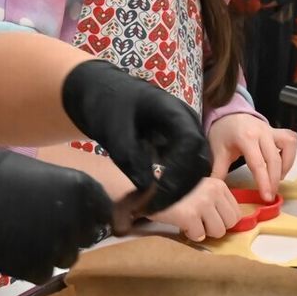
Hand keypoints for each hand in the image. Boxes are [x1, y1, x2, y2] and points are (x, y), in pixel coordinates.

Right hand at [0, 150, 112, 283]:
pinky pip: (44, 272)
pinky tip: (16, 250)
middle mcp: (77, 221)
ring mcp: (58, 248)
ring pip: (67, 257)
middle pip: (88, 237)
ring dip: (54, 251)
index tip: (79, 215)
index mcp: (81, 190)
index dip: (91, 214)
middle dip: (74, 233)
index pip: (103, 210)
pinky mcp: (36, 270)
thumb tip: (65, 195)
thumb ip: (58, 184)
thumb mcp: (33, 167)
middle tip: (50, 227)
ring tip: (29, 239)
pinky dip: (33, 264)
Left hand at [60, 60, 209, 212]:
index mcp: (173, 111)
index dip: (179, 173)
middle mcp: (185, 120)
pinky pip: (184, 163)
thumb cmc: (104, 104)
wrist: (98, 90)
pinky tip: (155, 194)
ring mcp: (183, 129)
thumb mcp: (113, 132)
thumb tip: (148, 189)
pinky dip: (173, 180)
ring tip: (155, 203)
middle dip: (182, 185)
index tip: (160, 194)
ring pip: (195, 163)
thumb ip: (130, 159)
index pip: (190, 145)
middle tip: (157, 206)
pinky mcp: (176, 140)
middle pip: (199, 157)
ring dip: (179, 185)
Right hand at [149, 177, 239, 241]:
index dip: (223, 220)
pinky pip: (199, 236)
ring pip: (218, 231)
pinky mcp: (189, 215)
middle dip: (215, 227)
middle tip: (201, 223)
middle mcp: (213, 192)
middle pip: (230, 223)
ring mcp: (202, 204)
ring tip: (191, 224)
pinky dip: (190, 234)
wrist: (149, 187)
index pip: (236, 212)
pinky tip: (182, 225)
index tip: (209, 218)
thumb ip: (213, 199)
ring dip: (204, 232)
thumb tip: (225, 221)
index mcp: (218, 185)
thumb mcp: (199, 187)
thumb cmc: (174, 189)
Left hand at [208, 114, 296, 201]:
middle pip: (274, 160)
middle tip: (271, 195)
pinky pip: (291, 141)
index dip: (264, 182)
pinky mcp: (278, 130)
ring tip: (276, 180)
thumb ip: (219, 171)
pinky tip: (282, 165)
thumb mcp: (218, 151)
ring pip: (288, 148)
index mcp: (246, 138)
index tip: (267, 197)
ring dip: (285, 167)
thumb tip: (216, 189)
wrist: (228, 112)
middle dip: (274, 180)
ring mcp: (272, 130)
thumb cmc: (223, 132)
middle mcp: (262, 133)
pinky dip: (290, 155)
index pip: (258, 164)